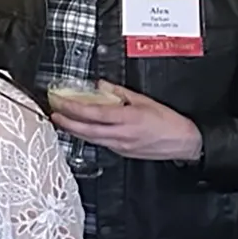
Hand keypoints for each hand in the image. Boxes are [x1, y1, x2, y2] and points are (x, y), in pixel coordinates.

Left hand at [49, 82, 201, 161]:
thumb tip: (101, 86)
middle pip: (85, 130)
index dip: (72, 108)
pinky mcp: (121, 152)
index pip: (92, 113)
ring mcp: (120, 146)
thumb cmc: (170, 122)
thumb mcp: (145, 101)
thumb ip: (120, 93)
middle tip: (53, 114)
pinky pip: (99, 143)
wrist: (184, 143)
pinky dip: (87, 136)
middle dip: (66, 122)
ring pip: (90, 139)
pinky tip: (82, 130)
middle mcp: (121, 135)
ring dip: (73, 130)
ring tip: (62, 122)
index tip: (60, 102)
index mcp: (127, 119)